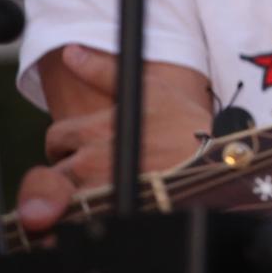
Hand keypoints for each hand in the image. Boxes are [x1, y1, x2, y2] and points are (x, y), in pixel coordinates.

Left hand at [16, 45, 212, 231]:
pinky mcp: (111, 214)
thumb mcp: (150, 88)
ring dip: (77, 195)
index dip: (69, 142)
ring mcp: (99, 192)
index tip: (88, 146)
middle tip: (97, 170)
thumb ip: (103, 70)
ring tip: (105, 189)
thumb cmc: (187, 124)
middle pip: (55, 172)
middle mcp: (92, 161)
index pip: (56, 137)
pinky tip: (111, 207)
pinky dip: (88, 216)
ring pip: (66, 199)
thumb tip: (71, 52)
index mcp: (96, 129)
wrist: (216, 163)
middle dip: (69, 170)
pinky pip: (82, 221)